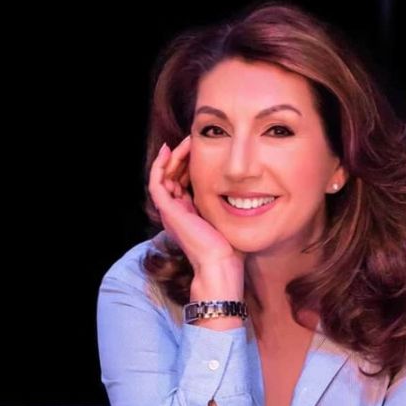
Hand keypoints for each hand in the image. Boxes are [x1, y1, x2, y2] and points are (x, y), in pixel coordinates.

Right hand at [150, 135, 242, 272]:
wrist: (220, 265)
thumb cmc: (230, 249)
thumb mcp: (229, 220)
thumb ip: (229, 206)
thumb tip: (248, 192)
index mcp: (189, 215)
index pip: (183, 182)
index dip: (190, 165)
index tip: (203, 150)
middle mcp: (176, 212)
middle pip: (172, 177)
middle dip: (182, 158)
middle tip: (193, 141)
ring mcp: (170, 212)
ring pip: (163, 176)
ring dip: (173, 157)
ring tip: (186, 142)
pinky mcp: (168, 210)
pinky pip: (156, 182)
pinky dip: (160, 165)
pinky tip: (170, 150)